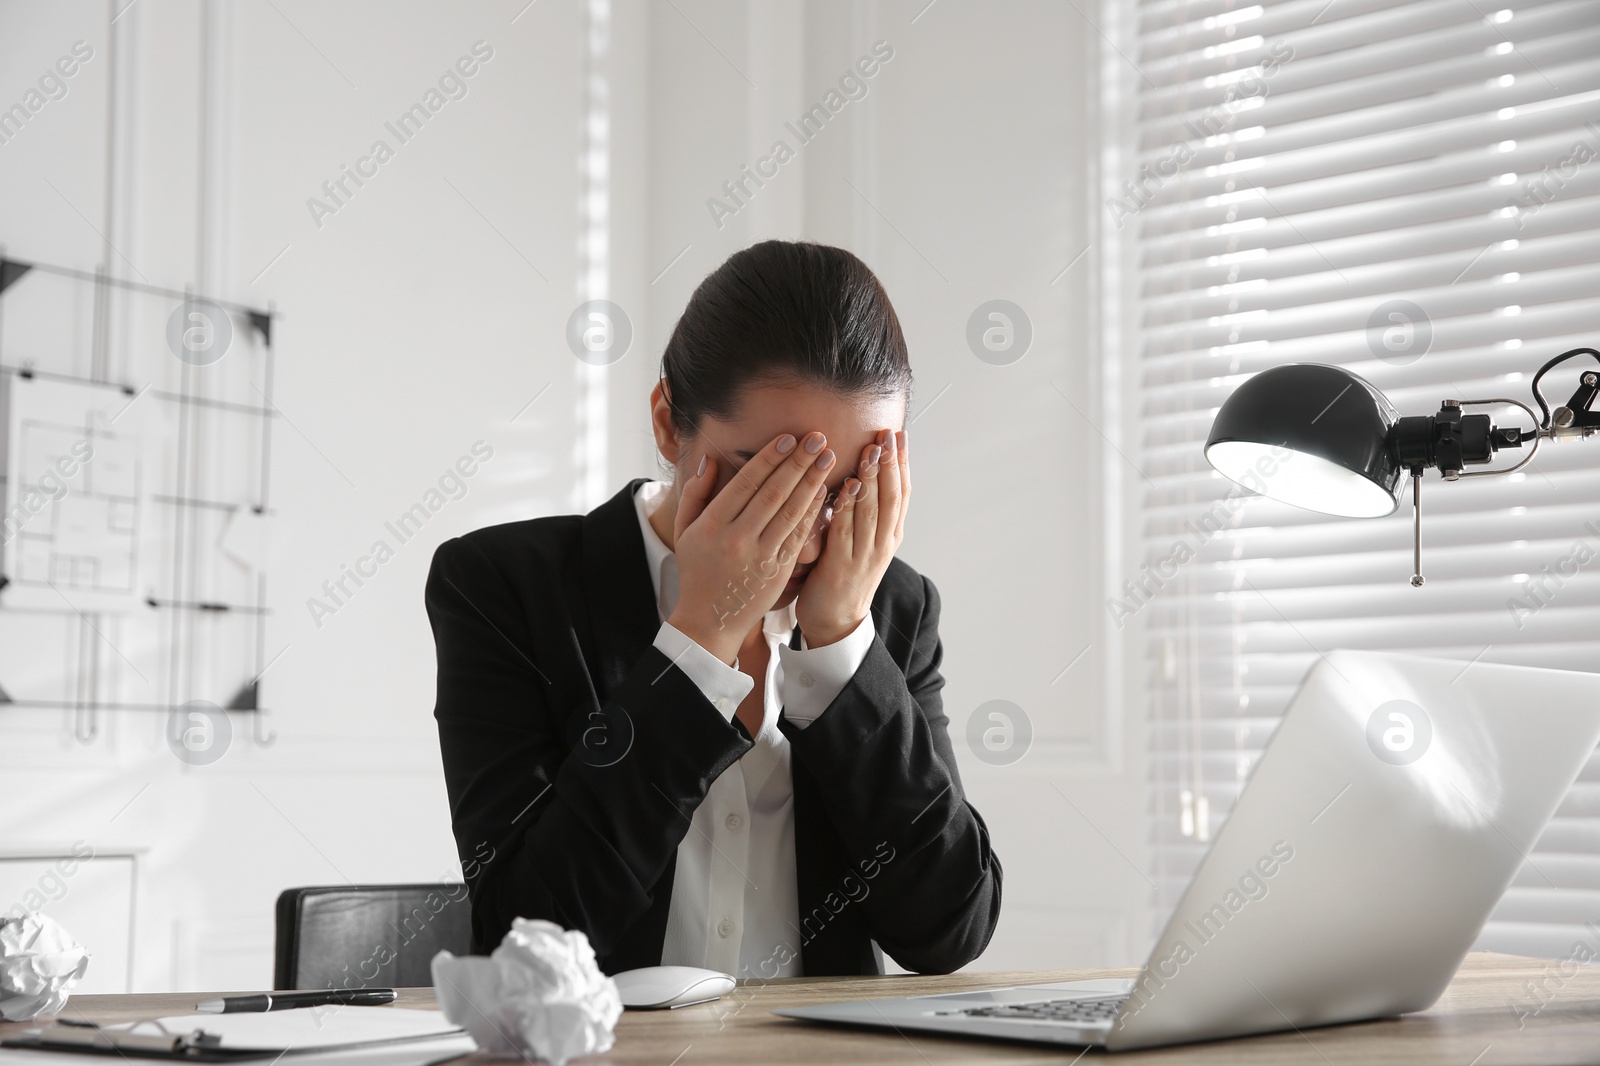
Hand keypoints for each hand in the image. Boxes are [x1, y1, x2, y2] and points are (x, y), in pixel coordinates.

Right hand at [667, 431, 835, 663]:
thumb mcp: (685, 531)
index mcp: (712, 525)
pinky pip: (798, 537)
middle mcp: (737, 539)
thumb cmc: (697, 570)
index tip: (789, 438)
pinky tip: (824, 493)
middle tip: (818, 438)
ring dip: (811, 483)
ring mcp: (760, 557)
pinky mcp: (778, 572)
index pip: (745, 483)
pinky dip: (812, 513)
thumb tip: (710, 460)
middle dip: (798, 462)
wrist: (710, 619)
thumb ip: (694, 494)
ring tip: (827, 459)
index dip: (769, 459)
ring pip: (790, 512)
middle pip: (772, 493)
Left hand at [795, 427, 909, 646]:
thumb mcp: (862, 539)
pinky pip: (846, 530)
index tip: (899, 434)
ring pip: (874, 510)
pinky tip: (849, 486)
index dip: (902, 462)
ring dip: (873, 478)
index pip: (902, 492)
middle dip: (891, 462)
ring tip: (873, 449)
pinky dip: (849, 507)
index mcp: (891, 535)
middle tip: (888, 433)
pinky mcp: (842, 566)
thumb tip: (862, 471)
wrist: (835, 620)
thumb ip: (864, 510)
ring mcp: (865, 555)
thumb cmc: (843, 574)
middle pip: (892, 496)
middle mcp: (883, 543)